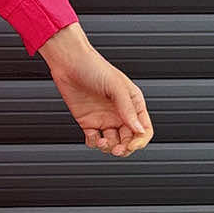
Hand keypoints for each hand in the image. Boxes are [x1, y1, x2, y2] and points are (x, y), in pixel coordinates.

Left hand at [45, 39, 152, 157]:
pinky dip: (94, 143)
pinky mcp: (88, 122)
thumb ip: (128, 109)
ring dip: (109, 147)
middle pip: (129, 139)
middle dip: (125, 148)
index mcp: (133, 103)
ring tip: (102, 142)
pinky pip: (95, 140)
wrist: (69, 62)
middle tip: (117, 150)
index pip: (144, 129)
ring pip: (113, 143)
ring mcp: (104, 118)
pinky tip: (93, 138)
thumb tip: (139, 130)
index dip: (140, 140)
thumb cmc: (94, 67)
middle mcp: (120, 112)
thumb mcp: (116, 87)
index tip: (132, 145)